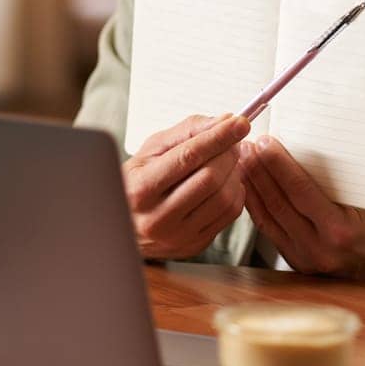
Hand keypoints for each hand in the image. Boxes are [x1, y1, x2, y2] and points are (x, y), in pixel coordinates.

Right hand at [124, 113, 249, 259]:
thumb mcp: (152, 150)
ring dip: (235, 172)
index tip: (239, 122)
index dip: (218, 137)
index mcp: (141, 188)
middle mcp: (158, 217)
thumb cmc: (139, 181)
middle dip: (228, 153)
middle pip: (210, 178)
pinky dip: (236, 192)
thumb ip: (188, 131)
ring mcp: (177, 235)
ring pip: (224, 198)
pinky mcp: (195, 244)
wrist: (125, 224)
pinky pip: (229, 214)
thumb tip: (224, 120)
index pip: (188, 157)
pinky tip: (226, 181)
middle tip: (232, 139)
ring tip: (228, 160)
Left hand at [238, 134, 364, 280]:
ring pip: (269, 218)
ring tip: (242, 162)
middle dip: (259, 171)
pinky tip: (248, 188)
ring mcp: (305, 259)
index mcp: (341, 231)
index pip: (301, 191)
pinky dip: (257, 206)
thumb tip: (305, 146)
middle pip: (279, 203)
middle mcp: (320, 249)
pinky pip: (270, 230)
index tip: (266, 142)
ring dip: (252, 187)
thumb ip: (338, 182)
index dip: (279, 165)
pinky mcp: (296, 262)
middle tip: (246, 146)